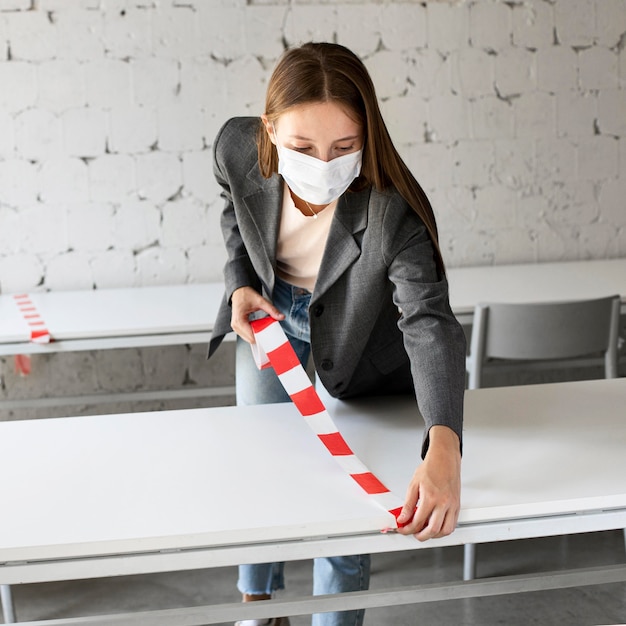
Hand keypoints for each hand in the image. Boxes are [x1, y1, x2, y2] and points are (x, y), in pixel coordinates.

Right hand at [230, 286, 284, 343]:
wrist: (239, 291)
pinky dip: (254, 332)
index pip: (251, 336)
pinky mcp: (237, 327)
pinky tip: (258, 327)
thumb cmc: (246, 295)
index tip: (270, 337)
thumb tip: (281, 316)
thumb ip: (271, 310)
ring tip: (263, 328)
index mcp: (239, 320)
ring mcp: (235, 327)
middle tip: (268, 332)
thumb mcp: (261, 301)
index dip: (261, 338)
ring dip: (257, 335)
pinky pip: (247, 334)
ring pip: (248, 338)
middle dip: (260, 337)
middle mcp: (235, 325)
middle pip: (250, 339)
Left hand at [396, 425, 460, 540]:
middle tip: (413, 534)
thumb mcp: (414, 484)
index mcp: (430, 498)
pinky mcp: (457, 505)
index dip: (408, 528)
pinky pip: (453, 524)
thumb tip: (403, 517)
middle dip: (421, 536)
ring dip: (434, 535)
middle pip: (432, 530)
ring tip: (424, 532)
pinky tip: (436, 526)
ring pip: (445, 530)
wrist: (444, 459)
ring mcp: (452, 505)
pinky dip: (444, 529)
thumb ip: (408, 504)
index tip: (403, 529)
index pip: (417, 521)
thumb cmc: (431, 468)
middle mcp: (443, 503)